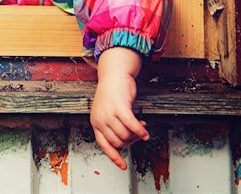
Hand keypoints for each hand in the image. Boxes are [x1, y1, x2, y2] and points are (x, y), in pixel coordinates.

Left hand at [90, 47, 148, 169]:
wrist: (113, 75)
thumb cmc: (113, 94)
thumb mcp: (107, 112)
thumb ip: (113, 126)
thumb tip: (127, 140)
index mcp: (95, 122)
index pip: (104, 145)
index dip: (114, 157)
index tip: (123, 166)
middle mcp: (100, 119)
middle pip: (118, 141)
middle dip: (131, 141)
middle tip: (137, 133)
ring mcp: (108, 113)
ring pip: (125, 135)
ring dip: (136, 134)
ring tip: (141, 125)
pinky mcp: (119, 107)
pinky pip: (131, 125)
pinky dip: (140, 131)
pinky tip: (145, 131)